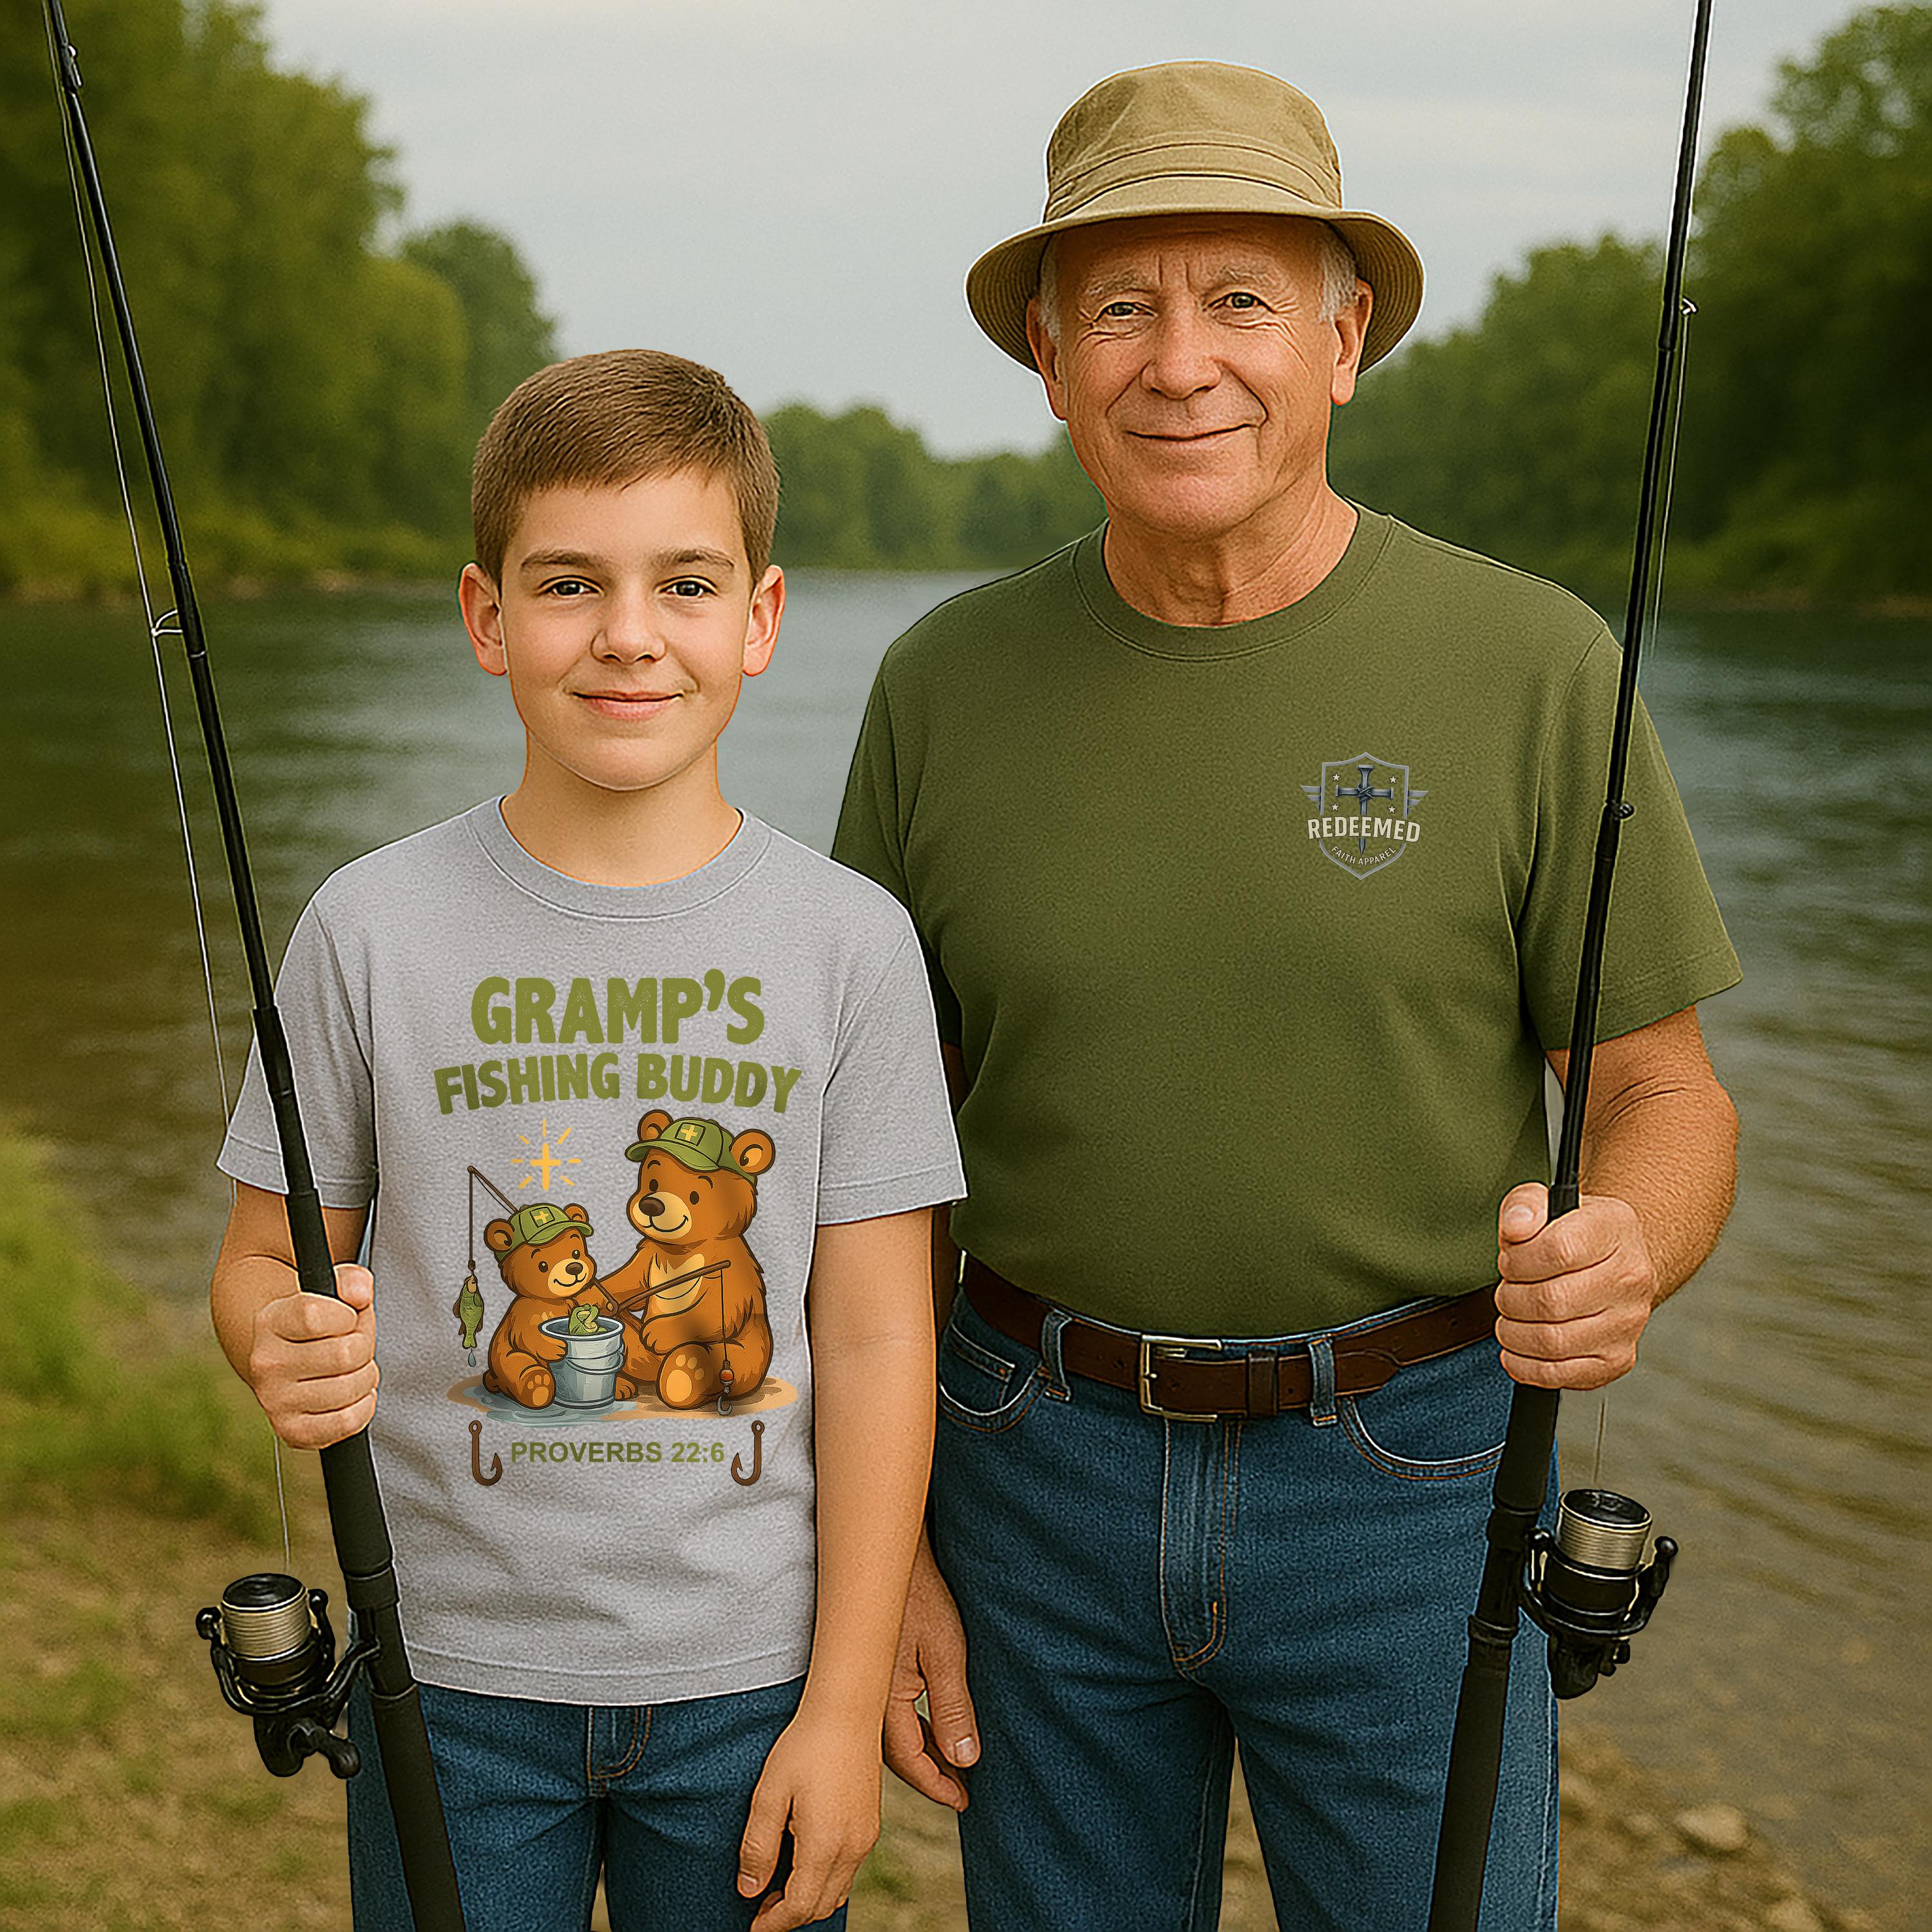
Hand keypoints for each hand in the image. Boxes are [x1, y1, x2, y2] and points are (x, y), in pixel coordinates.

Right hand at [246, 1264, 378, 1447]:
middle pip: (345, 1354)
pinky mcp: (291, 1430)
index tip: (346, 1318)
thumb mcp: (333, 1290)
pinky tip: (354, 1394)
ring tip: (353, 1369)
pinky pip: (347, 1421)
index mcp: (271, 1321)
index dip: (347, 1316)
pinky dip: (364, 1406)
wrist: (292, 1361)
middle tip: (355, 1346)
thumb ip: (352, 1280)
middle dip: (365, 1346)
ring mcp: (275, 1400)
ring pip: (350, 1388)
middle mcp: (266, 1362)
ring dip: (366, 1376)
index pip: (315, 1315)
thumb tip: (360, 1293)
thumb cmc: (323, 1323)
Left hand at [737, 1701, 878, 1931]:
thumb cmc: (805, 1746)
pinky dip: (826, 1881)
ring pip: (838, 1892)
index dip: (772, 1925)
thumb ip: (757, 1847)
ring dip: (809, 1900)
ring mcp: (866, 1836)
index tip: (752, 1926)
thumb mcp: (769, 1794)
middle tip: (760, 1906)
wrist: (848, 1710)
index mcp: (825, 1845)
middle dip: (789, 1916)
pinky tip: (805, 1860)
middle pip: (820, 1906)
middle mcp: (852, 1848)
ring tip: (779, 1886)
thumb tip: (749, 1890)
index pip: (798, 1908)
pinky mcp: (871, 1823)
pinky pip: (849, 1870)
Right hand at [881, 1535, 978, 1810]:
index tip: (964, 1800)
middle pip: (899, 1754)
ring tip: (953, 1766)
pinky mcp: (878, 1670)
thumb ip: (953, 1708)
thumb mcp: (945, 1652)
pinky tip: (935, 1728)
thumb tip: (965, 1759)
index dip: (938, 1785)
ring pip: (896, 1735)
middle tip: (961, 1790)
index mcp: (883, 1700)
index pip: (910, 1761)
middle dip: (930, 1775)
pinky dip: (917, 1728)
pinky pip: (894, 1714)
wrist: (892, 1558)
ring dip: (924, 1752)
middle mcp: (871, 1699)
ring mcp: (872, 1685)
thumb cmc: (921, 1598)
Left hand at [1494, 1182, 1656, 1389]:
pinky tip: (1517, 1347)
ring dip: (1513, 1332)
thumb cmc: (1574, 1233)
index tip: (1509, 1261)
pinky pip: (1560, 1374)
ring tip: (1512, 1316)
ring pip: (1552, 1341)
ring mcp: (1628, 1323)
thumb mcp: (1548, 1202)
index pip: (1558, 1249)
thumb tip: (1515, 1228)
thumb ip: (1524, 1204)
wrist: (1615, 1263)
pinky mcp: (1617, 1359)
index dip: (1518, 1260)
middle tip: (1508, 1290)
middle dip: (1510, 1297)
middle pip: (1550, 1300)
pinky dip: (1524, 1365)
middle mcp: (1631, 1278)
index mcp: (1615, 1229)